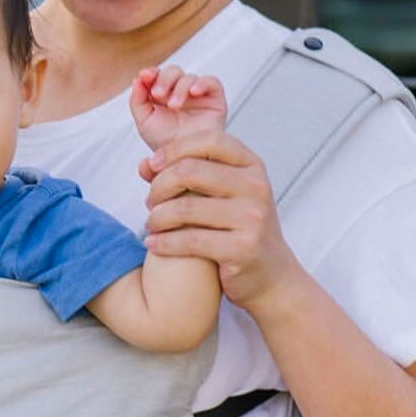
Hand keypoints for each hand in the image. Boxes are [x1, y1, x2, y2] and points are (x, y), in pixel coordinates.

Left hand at [129, 65, 226, 153]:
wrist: (185, 161)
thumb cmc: (166, 146)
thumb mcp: (144, 123)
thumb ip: (137, 101)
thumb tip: (137, 79)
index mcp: (163, 96)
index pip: (157, 75)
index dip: (151, 72)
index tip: (145, 77)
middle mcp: (180, 93)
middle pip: (173, 71)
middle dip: (164, 79)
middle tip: (158, 94)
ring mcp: (198, 95)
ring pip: (189, 77)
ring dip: (179, 87)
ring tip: (174, 105)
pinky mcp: (215, 99)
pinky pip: (211, 82)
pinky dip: (202, 83)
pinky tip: (193, 92)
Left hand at [139, 130, 297, 312]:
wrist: (272, 276)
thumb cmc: (239, 231)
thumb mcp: (222, 196)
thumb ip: (186, 176)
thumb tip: (144, 165)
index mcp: (252, 166)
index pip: (209, 140)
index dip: (174, 149)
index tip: (153, 165)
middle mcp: (256, 187)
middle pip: (191, 171)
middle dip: (160, 186)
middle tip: (149, 202)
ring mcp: (253, 218)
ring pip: (186, 208)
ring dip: (158, 216)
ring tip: (151, 224)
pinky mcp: (243, 248)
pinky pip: (190, 240)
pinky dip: (164, 242)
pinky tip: (153, 244)